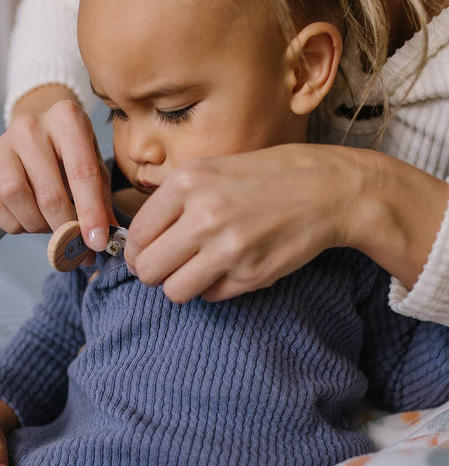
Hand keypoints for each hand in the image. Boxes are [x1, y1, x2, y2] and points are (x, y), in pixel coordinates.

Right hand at [0, 98, 114, 250]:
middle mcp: (30, 126)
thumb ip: (101, 202)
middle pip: (48, 193)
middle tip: (73, 243)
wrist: (38, 134)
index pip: (82, 173)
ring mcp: (2, 144)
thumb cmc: (71, 154)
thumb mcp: (94, 168)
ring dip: (36, 224)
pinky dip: (13, 224)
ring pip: (15, 197)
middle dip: (64, 227)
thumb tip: (101, 240)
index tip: (97, 242)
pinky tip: (28, 220)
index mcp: (67, 119)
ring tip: (49, 225)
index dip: (90, 213)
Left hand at [124, 144, 358, 302]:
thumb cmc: (268, 177)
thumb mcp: (213, 169)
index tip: (146, 253)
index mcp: (188, 182)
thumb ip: (174, 200)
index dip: (137, 251)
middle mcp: (204, 215)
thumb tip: (139, 240)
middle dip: (154, 272)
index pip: (137, 235)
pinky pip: (209, 296)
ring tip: (196, 269)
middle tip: (167, 266)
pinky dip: (214, 287)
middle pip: (148, 270)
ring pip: (173, 291)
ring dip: (180, 285)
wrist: (327, 189)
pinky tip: (230, 266)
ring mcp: (228, 248)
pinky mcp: (250, 275)